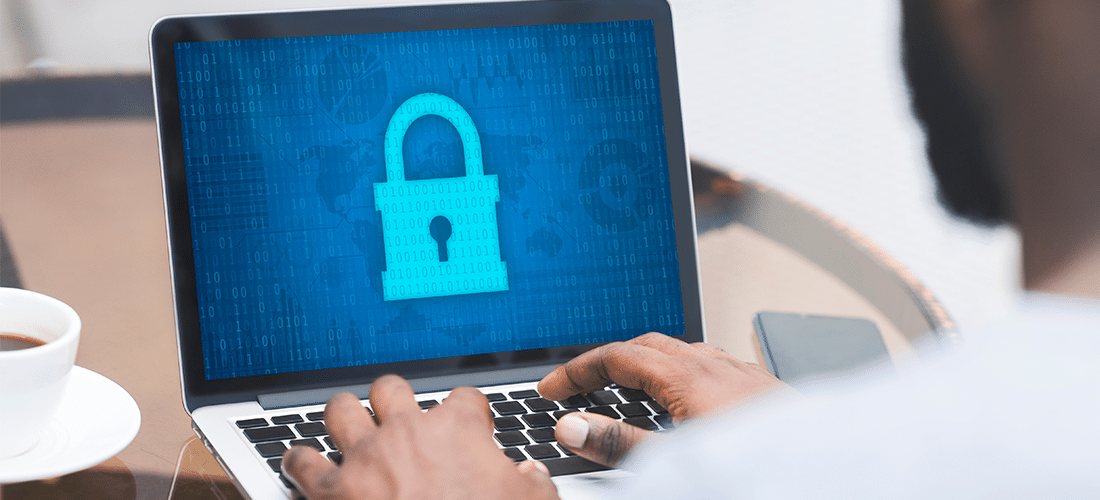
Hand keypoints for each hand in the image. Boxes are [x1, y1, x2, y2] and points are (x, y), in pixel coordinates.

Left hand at [282, 375, 558, 499]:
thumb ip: (534, 484)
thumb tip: (531, 475)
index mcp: (456, 431)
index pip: (464, 398)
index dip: (468, 410)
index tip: (470, 424)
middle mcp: (406, 433)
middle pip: (392, 388)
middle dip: (394, 398)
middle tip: (399, 415)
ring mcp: (365, 458)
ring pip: (340, 410)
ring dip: (342, 415)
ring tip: (347, 422)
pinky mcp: (331, 491)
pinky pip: (301, 461)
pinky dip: (299, 461)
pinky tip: (301, 463)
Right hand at [537, 332, 786, 465]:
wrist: (828, 475)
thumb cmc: (760, 470)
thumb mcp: (677, 460)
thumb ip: (620, 444)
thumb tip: (573, 427)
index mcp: (689, 377)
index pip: (617, 357)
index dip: (577, 371)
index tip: (552, 389)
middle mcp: (716, 365)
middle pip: (646, 346)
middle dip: (607, 361)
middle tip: (579, 386)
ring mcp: (742, 373)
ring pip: (681, 353)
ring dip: (645, 364)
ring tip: (625, 391)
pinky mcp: (761, 388)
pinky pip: (710, 365)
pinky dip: (679, 373)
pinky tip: (684, 401)